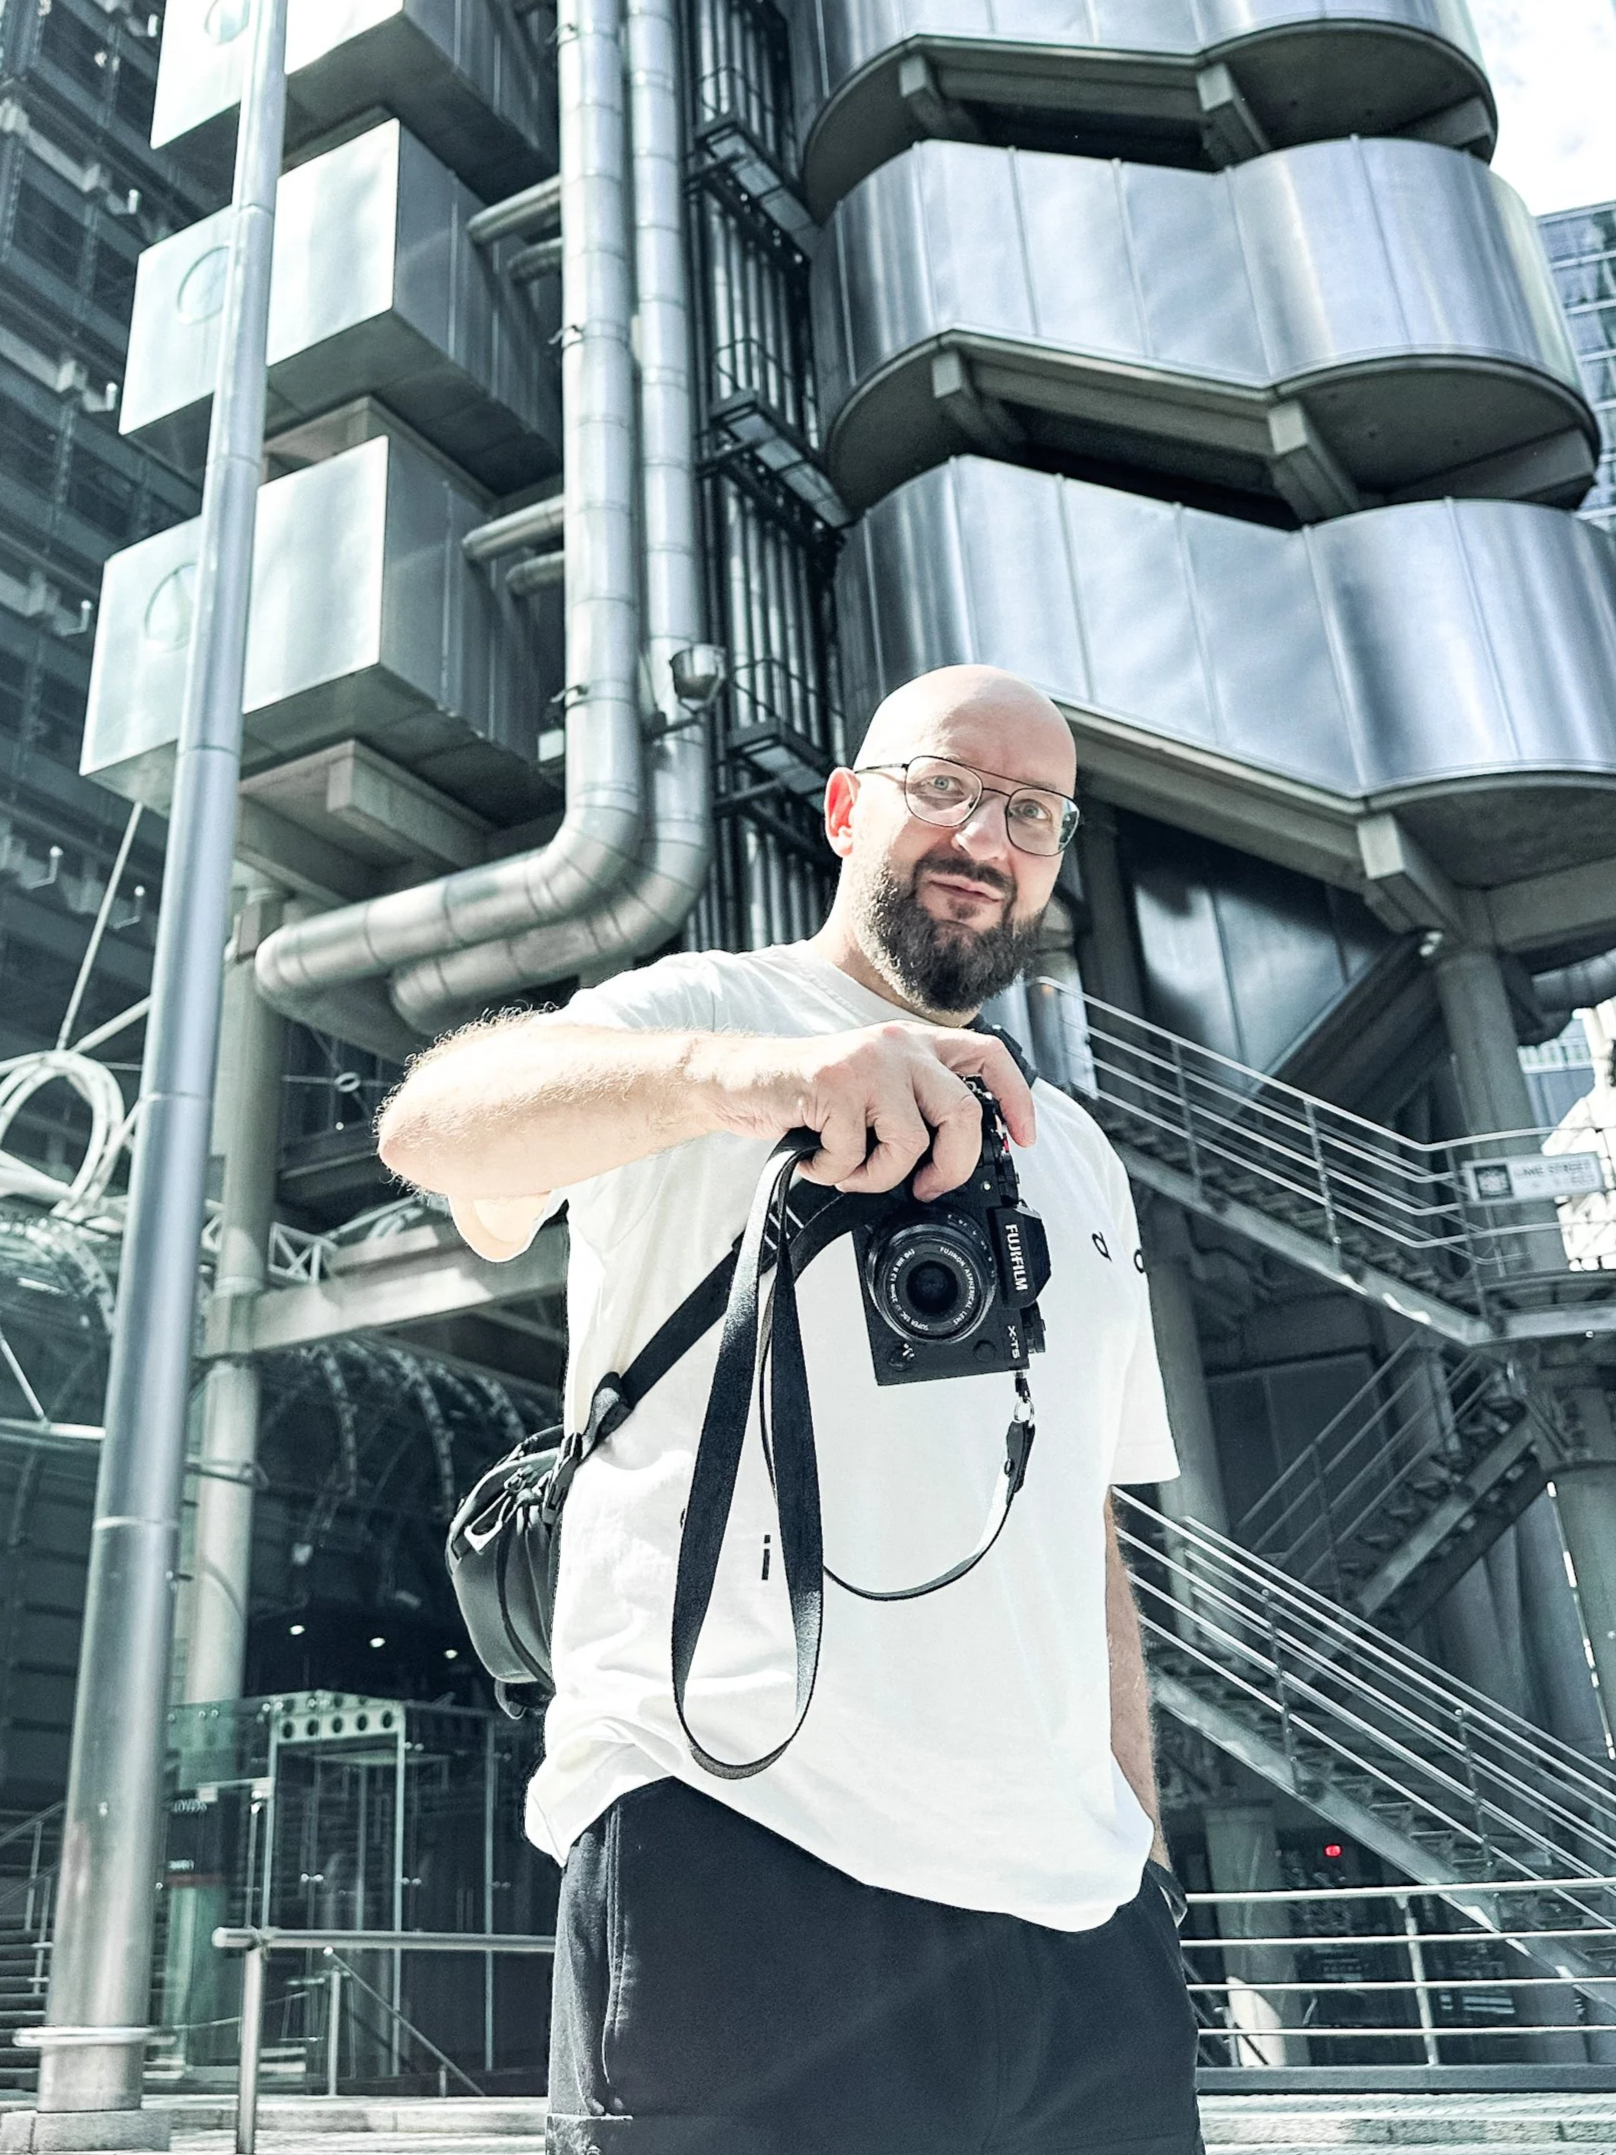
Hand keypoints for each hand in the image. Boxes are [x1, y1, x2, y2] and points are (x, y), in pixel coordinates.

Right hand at [708, 1022, 1035, 1200]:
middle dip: (949, 1167)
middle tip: (925, 1187)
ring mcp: (867, 1061)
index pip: (989, 1057)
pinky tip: (815, 1158)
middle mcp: (898, 1045)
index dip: (1017, 1099)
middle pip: (962, 1113)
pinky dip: (834, 1172)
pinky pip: (856, 1153)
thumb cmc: (806, 1094)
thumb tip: (954, 1158)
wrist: (738, 1080)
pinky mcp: (833, 1083)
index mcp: (915, 1044)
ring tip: (849, 1170)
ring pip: (911, 1141)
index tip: (1024, 1138)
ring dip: (879, 1176)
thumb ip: (912, 1105)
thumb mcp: (871, 1089)